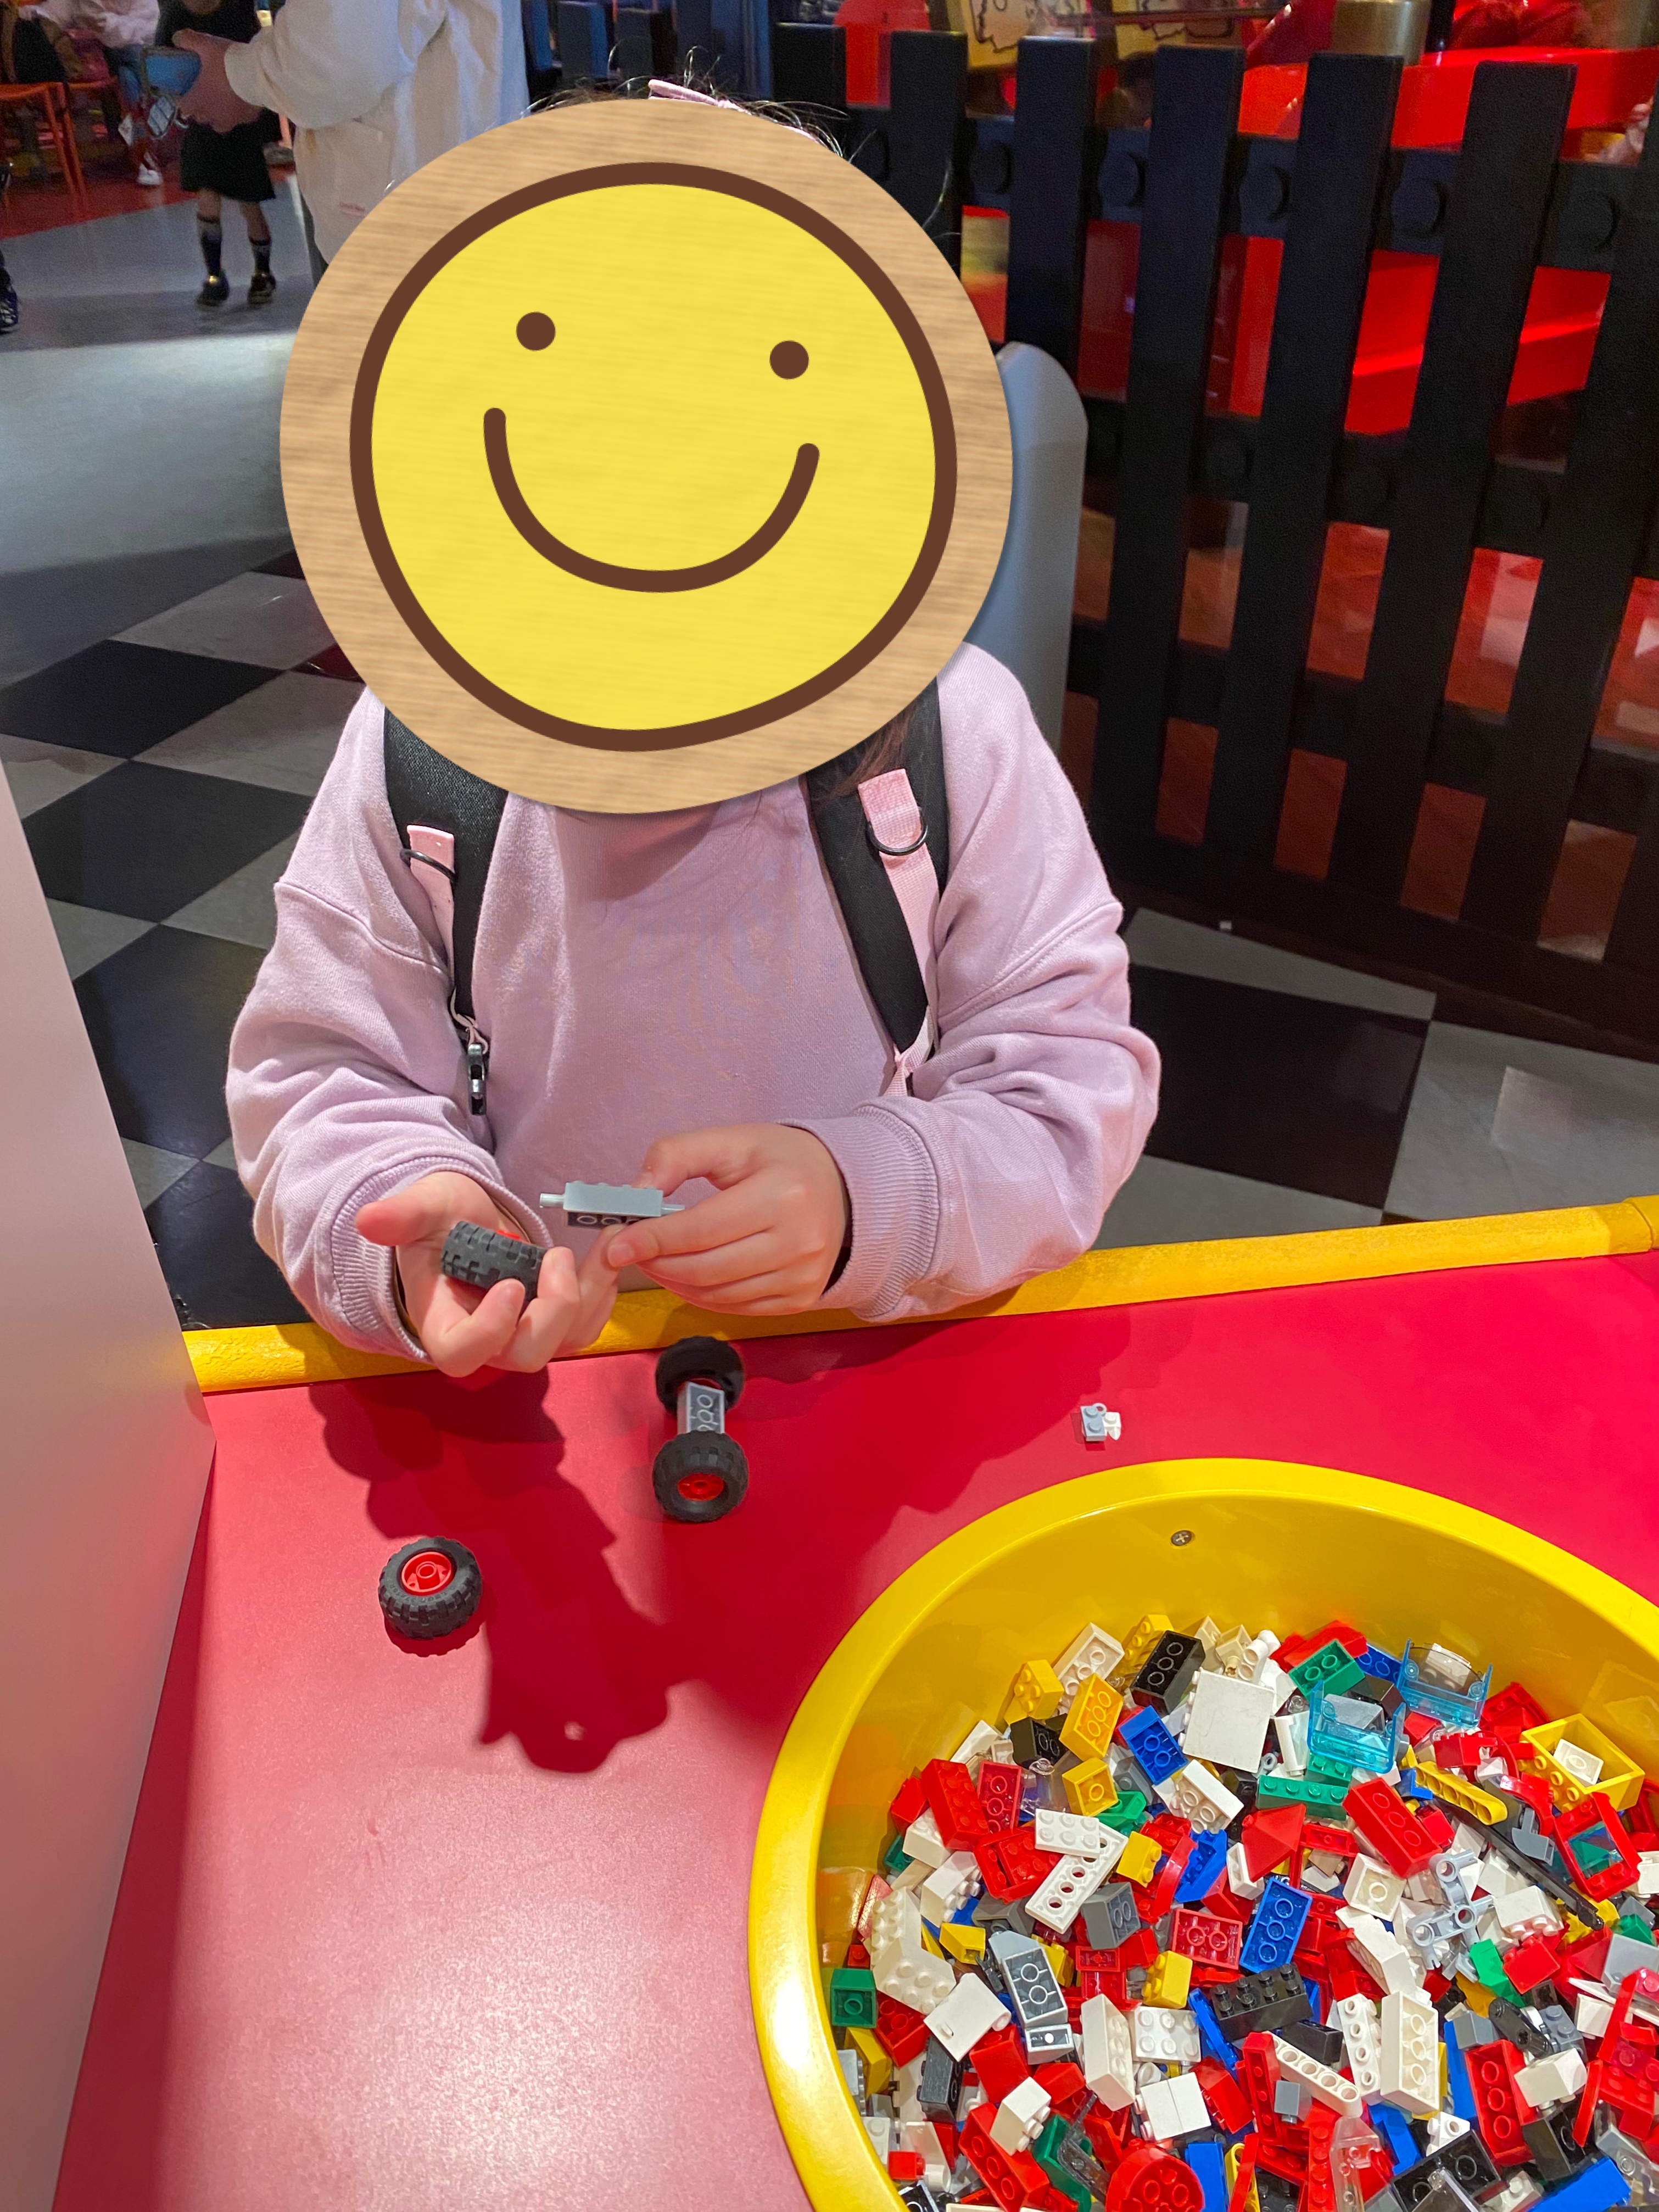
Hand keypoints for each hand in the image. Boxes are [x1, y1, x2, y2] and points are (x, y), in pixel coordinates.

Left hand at [174, 31, 262, 130]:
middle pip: (201, 118)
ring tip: (221, 106)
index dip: (183, 102)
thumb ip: (188, 41)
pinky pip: (239, 120)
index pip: (184, 107)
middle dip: (200, 110)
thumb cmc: (226, 62)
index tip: (186, 95)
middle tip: (203, 98)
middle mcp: (212, 114)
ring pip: (218, 126)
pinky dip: (238, 114)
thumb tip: (176, 38)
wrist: (256, 74)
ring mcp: (230, 119)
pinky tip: (241, 104)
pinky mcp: (247, 119)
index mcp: (198, 98)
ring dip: (217, 117)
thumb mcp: (205, 45)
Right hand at [356, 1171, 619, 1377]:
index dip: (489, 1331)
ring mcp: (522, 1332)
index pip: (460, 1354)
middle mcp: (485, 1338)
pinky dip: (602, 1293)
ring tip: (594, 1250)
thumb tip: (369, 1220)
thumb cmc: (441, 1217)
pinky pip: (586, 1326)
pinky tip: (602, 1254)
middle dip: (552, 1314)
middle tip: (556, 1258)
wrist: (469, 1218)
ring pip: (565, 1344)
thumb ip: (402, 1214)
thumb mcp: (424, 1206)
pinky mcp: (552, 1320)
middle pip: (525, 1356)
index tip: (511, 1285)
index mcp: (442, 1319)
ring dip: (587, 1300)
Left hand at [604, 1125, 848, 1314]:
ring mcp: (802, 1276)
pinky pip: (735, 1308)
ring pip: (716, 1294)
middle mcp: (799, 1241)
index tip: (616, 1243)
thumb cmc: (782, 1162)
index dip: (652, 1239)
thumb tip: (635, 1191)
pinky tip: (686, 1274)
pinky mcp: (800, 1300)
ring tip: (655, 1259)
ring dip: (673, 1281)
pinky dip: (700, 1295)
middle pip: (705, 1269)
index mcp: (783, 1194)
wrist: (843, 1191)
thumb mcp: (733, 1141)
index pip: (702, 1229)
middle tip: (630, 1250)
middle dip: (656, 1262)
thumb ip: (677, 1155)